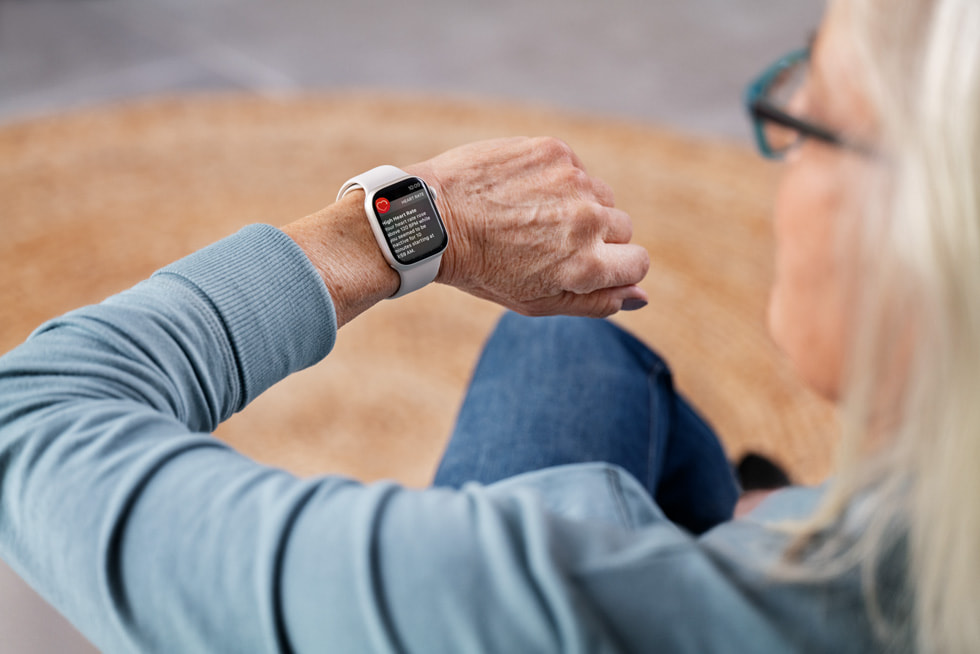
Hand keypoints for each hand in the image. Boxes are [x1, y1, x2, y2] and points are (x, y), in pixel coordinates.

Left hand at [407, 137, 649, 316]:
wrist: (433, 219)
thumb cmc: (482, 268)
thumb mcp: (537, 302)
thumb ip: (595, 302)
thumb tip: (641, 296)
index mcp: (586, 267)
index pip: (638, 262)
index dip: (617, 266)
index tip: (590, 263)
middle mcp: (587, 222)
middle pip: (623, 227)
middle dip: (597, 236)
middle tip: (550, 240)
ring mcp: (573, 182)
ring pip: (601, 194)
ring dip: (578, 204)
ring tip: (532, 215)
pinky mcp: (554, 151)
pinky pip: (574, 167)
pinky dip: (554, 179)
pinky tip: (520, 192)